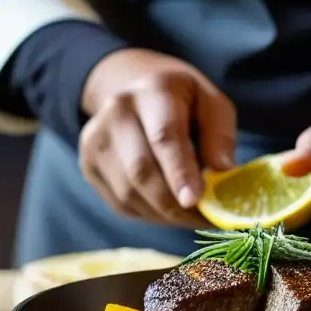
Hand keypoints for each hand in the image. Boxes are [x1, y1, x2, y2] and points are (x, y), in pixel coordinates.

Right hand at [78, 48, 236, 225]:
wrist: (137, 92)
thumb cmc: (183, 102)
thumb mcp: (212, 103)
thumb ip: (220, 134)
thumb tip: (222, 170)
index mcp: (153, 90)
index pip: (163, 136)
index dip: (179, 172)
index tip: (194, 201)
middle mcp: (116, 112)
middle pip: (140, 170)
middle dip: (174, 204)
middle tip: (205, 219)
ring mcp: (96, 140)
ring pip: (128, 193)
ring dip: (163, 214)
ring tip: (191, 217)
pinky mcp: (89, 165)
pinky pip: (120, 203)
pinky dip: (149, 215)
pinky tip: (169, 210)